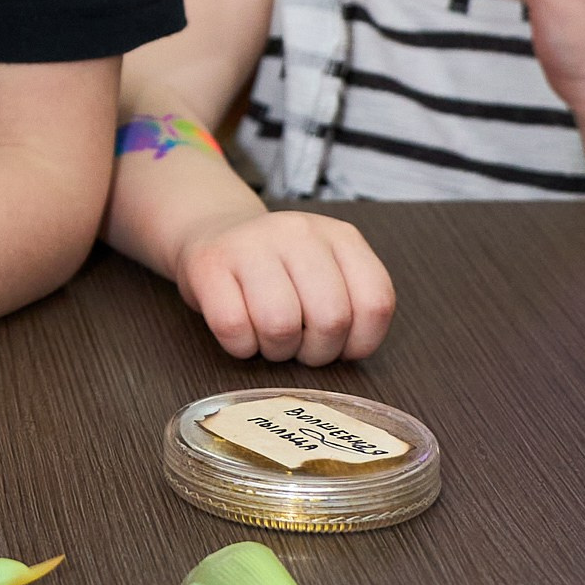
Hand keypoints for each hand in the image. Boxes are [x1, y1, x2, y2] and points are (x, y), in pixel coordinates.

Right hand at [176, 206, 394, 364]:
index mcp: (340, 235)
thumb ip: (350, 301)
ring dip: (276, 351)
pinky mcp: (209, 263)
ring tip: (270, 338)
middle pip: (330, 319)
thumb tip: (348, 350)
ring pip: (280, 326)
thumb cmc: (277, 269)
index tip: (340, 346)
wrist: (213, 232)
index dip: (361, 342)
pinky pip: (234, 328)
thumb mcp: (327, 270)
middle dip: (316, 352)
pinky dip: (241, 346)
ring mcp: (251, 243)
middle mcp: (299, 232)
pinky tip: (242, 333)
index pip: (375, 303)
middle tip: (301, 347)